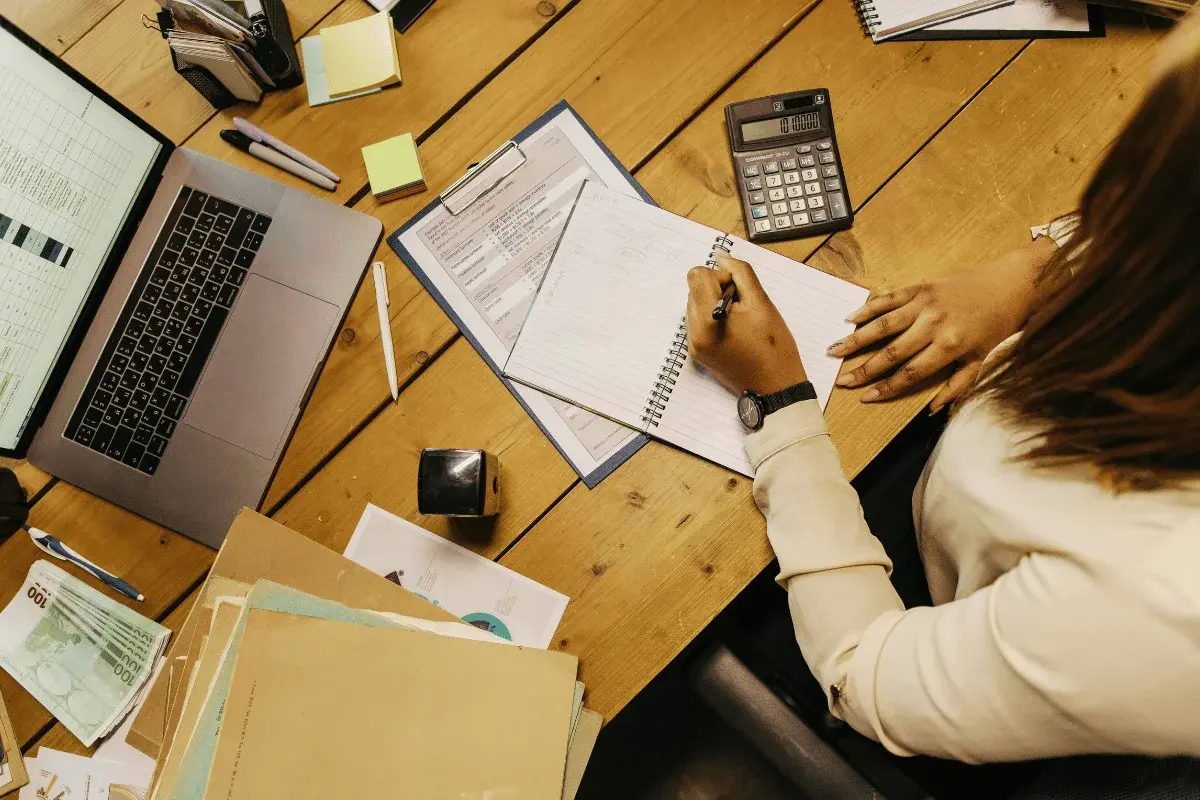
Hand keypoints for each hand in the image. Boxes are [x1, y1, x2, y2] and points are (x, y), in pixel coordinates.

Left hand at [686, 253, 807, 394]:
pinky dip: (712, 319)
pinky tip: (733, 331)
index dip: (720, 276)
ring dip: (714, 304)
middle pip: (694, 289)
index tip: (738, 291)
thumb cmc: (773, 347)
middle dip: (717, 290)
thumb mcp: (761, 302)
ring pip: (695, 304)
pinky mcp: (697, 353)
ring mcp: (694, 345)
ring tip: (740, 321)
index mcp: (707, 320)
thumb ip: (740, 274)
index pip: (697, 275)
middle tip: (743, 308)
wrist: (775, 388)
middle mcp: (694, 333)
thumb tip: (720, 256)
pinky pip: (697, 322)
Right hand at [827, 238, 1056, 410]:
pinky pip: (888, 299)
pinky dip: (868, 309)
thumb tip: (932, 410)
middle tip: (842, 380)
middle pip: (891, 352)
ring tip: (834, 350)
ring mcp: (924, 304)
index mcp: (949, 346)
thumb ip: (957, 386)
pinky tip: (850, 319)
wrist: (1009, 284)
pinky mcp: (920, 287)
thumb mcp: (982, 360)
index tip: (866, 398)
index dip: (886, 387)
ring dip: (857, 339)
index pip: (910, 373)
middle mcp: (933, 325)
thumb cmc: (996, 325)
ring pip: (883, 325)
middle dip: (864, 369)